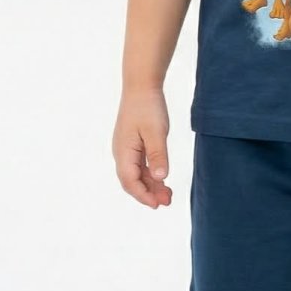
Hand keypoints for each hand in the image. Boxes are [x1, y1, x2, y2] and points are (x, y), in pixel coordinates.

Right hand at [113, 86, 172, 207]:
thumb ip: (158, 155)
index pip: (130, 181)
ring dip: (151, 186)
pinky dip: (150, 175)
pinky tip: (162, 180)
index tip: (158, 204)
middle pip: (132, 181)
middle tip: (168, 202)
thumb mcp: (156, 132)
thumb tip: (160, 178)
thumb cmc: (148, 107)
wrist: (141, 86)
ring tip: (168, 195)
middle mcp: (122, 153)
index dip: (143, 195)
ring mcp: (126, 149)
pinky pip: (140, 166)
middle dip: (148, 194)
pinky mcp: (133, 145)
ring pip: (137, 174)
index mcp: (124, 151)